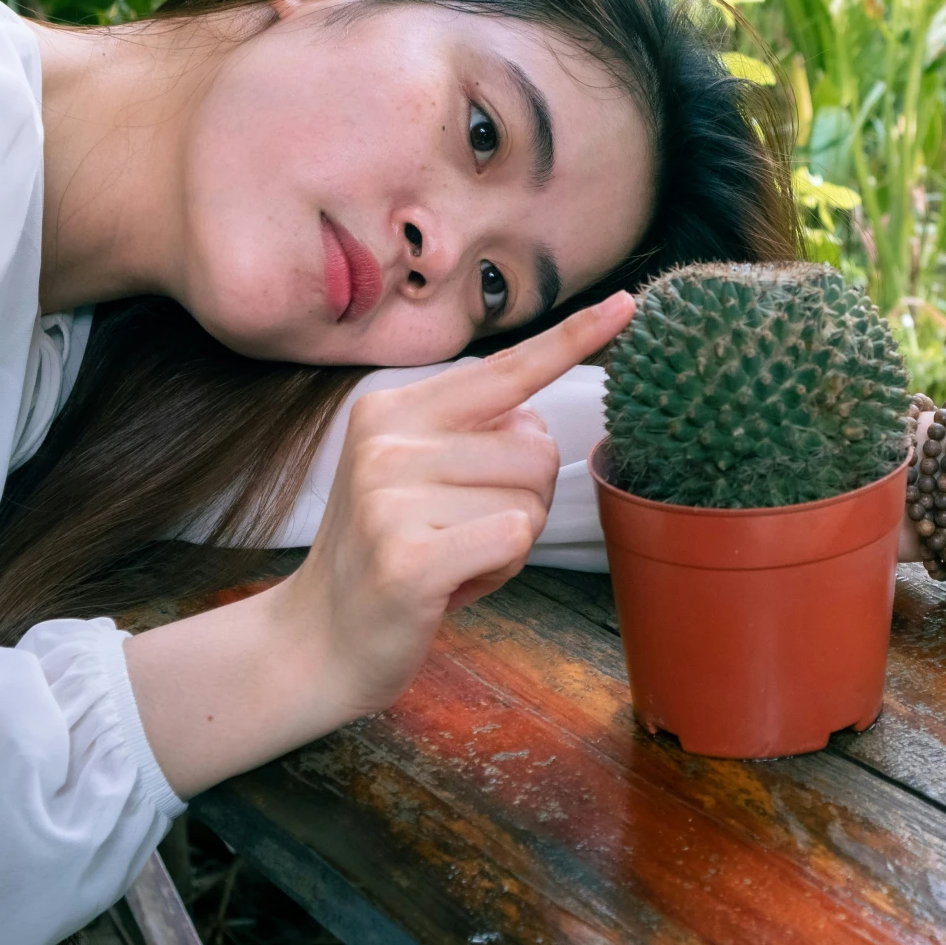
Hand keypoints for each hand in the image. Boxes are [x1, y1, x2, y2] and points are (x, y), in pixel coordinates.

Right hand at [127, 292, 632, 796]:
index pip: (503, 368)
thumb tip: (537, 426)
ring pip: (529, 501)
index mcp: (394, 409)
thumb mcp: (417, 474)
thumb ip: (473, 435)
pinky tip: (450, 587)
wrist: (318, 640)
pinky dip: (499, 571)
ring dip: (509, 543)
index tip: (627, 304)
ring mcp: (389, 498)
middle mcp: (387, 441)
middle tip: (464, 532)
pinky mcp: (406, 558)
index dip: (572, 337)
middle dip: (527, 498)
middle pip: (538, 448)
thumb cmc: (392, 552)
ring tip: (451, 558)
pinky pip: (512, 539)